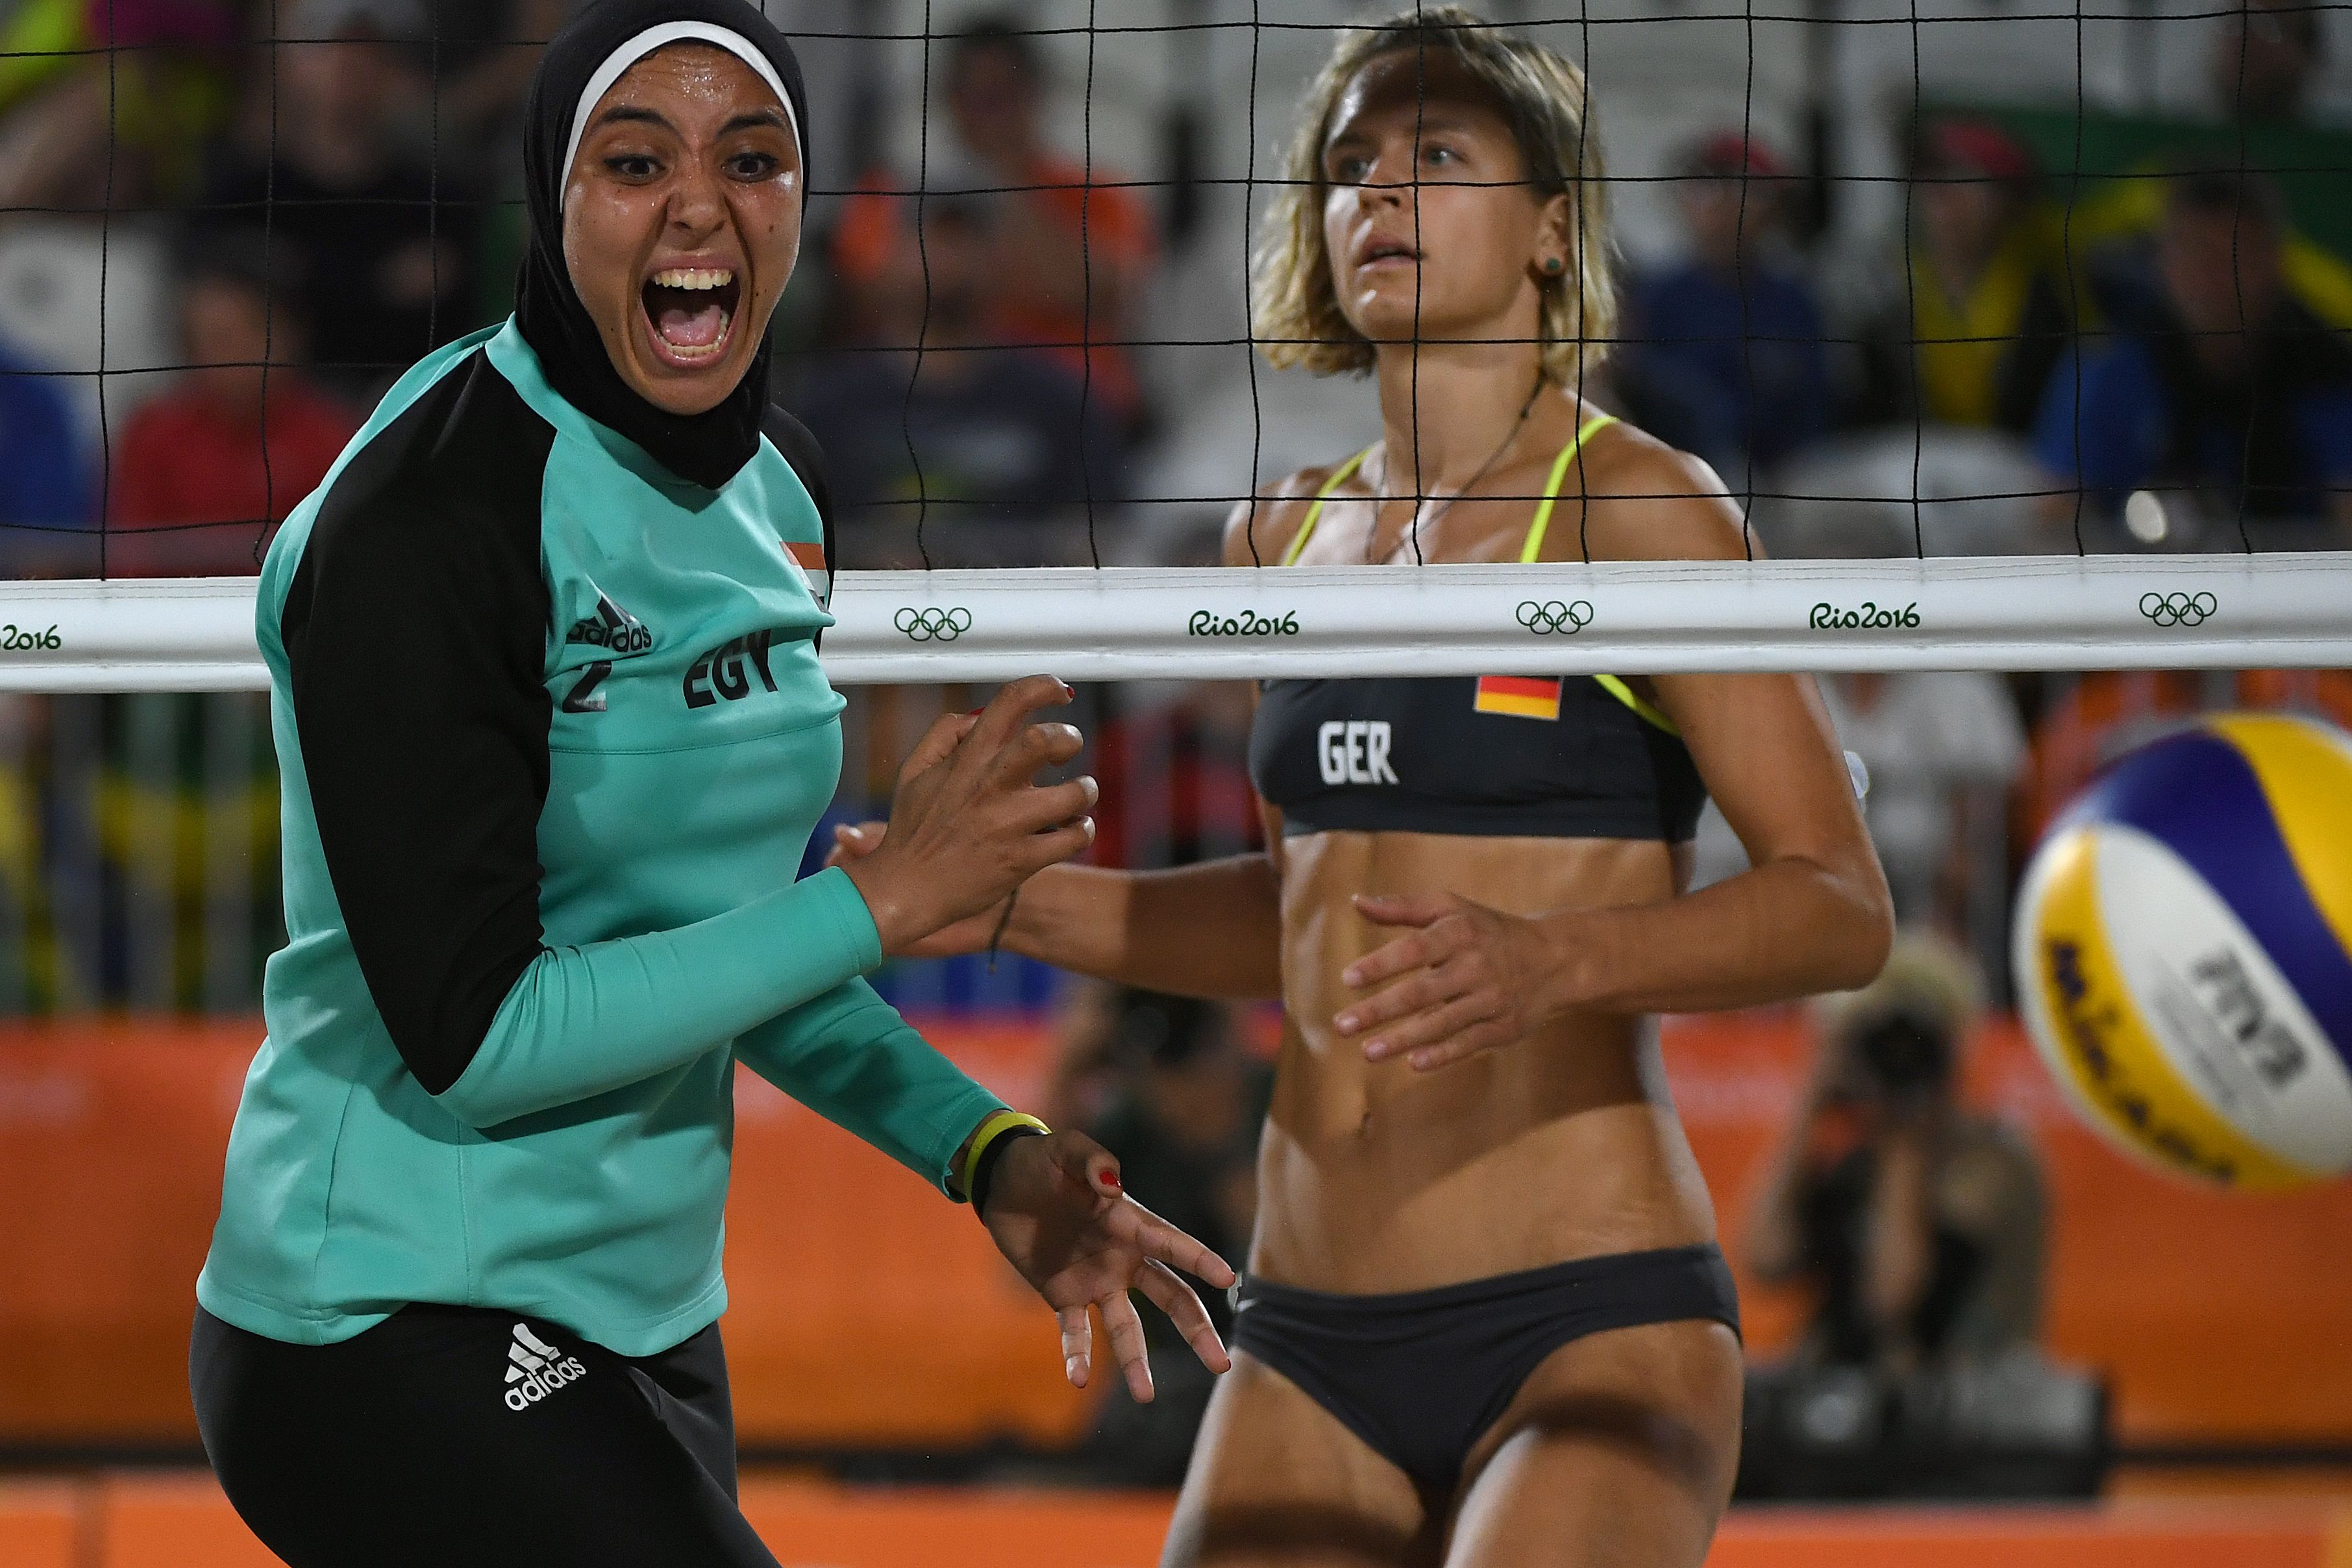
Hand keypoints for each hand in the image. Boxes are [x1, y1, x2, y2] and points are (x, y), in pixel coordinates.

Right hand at [839, 676, 1095, 955]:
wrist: (906, 889)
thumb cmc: (912, 829)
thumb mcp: (915, 770)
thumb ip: (946, 733)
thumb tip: (980, 714)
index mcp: (967, 759)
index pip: (1010, 702)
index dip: (1042, 686)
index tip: (1058, 692)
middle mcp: (990, 786)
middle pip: (1046, 740)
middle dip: (1068, 737)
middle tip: (1065, 751)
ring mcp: (1009, 824)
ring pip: (1075, 793)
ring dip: (1085, 790)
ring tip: (1075, 797)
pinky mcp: (1023, 860)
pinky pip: (1076, 837)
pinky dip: (1083, 830)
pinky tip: (1071, 829)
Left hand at [982, 1130, 1236, 1402]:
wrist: (1002, 1183)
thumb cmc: (1041, 1160)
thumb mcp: (1065, 1149)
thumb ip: (1090, 1160)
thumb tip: (1113, 1182)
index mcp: (1130, 1222)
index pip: (1172, 1244)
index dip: (1200, 1259)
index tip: (1228, 1278)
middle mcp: (1123, 1258)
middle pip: (1170, 1298)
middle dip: (1196, 1329)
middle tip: (1221, 1365)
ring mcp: (1096, 1281)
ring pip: (1127, 1327)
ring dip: (1136, 1361)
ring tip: (1145, 1396)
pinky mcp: (1063, 1297)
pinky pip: (1074, 1332)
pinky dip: (1077, 1355)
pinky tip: (1078, 1380)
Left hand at [1334, 891, 1560, 1070]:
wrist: (1553, 957)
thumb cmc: (1485, 930)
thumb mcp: (1450, 908)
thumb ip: (1402, 907)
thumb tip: (1357, 902)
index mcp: (1459, 932)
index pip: (1414, 948)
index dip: (1381, 964)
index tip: (1348, 979)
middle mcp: (1476, 966)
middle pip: (1422, 992)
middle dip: (1379, 1010)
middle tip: (1341, 1026)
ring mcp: (1491, 999)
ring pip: (1442, 1022)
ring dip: (1402, 1039)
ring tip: (1367, 1052)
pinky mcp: (1504, 1027)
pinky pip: (1469, 1043)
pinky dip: (1443, 1054)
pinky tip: (1414, 1063)